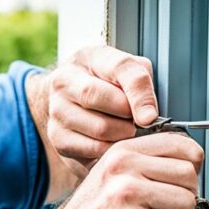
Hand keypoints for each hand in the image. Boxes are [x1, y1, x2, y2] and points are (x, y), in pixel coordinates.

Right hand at [37, 132, 203, 208]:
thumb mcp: (111, 174)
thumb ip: (145, 163)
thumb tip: (189, 164)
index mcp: (122, 152)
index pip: (181, 145)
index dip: (191, 165)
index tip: (183, 180)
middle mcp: (125, 170)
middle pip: (188, 175)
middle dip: (185, 197)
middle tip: (169, 208)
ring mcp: (129, 198)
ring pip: (187, 203)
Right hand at [44, 46, 159, 177]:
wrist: (69, 103)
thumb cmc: (106, 86)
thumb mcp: (126, 74)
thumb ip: (140, 82)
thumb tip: (148, 115)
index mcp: (90, 57)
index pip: (120, 68)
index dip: (140, 94)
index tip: (151, 117)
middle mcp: (66, 80)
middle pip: (100, 98)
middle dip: (127, 116)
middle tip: (138, 124)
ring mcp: (57, 109)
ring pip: (99, 128)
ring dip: (121, 135)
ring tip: (126, 132)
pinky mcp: (57, 136)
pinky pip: (92, 148)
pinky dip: (110, 151)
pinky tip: (114, 144)